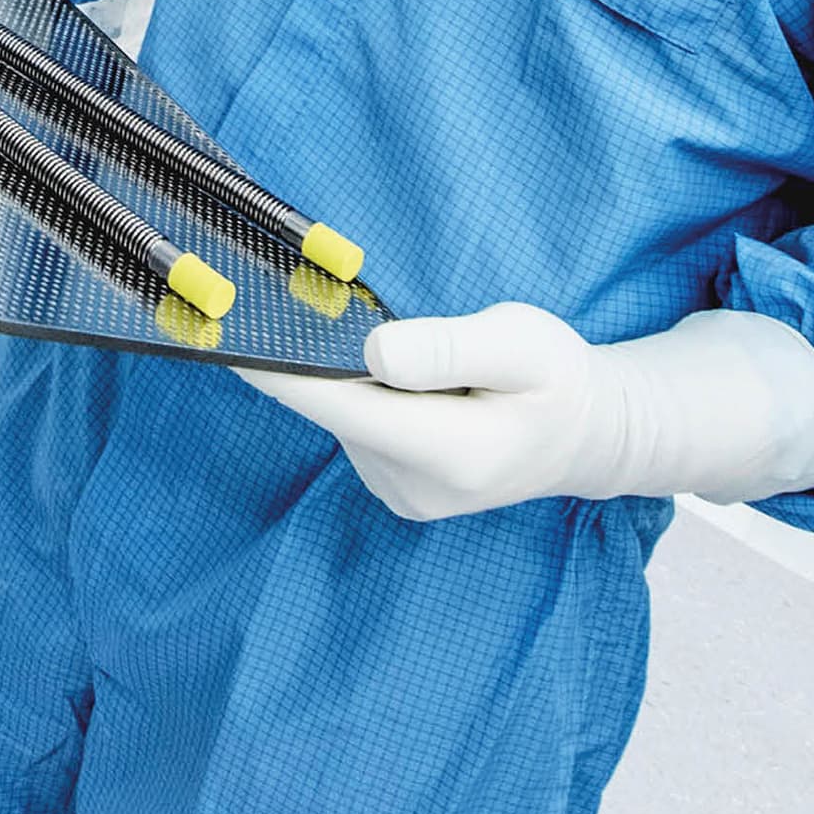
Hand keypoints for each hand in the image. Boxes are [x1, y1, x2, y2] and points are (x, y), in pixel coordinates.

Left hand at [237, 303, 813, 521]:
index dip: (279, 371)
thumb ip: (447, 349)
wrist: (588, 435)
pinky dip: (373, 400)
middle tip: (371, 318)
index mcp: (448, 454)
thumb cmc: (558, 380)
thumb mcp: (520, 344)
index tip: (224, 341)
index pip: (339, 406)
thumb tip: (373, 352)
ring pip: (349, 417)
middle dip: (336, 360)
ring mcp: (403, 495)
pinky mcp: (397, 490)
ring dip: (365, 382)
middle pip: (340, 408)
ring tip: (433, 365)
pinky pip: (361, 429)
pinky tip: (419, 390)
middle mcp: (414, 487)